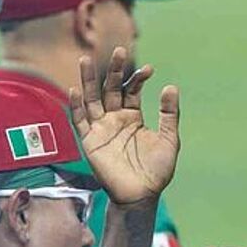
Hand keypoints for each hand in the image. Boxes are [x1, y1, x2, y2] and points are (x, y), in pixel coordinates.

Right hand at [69, 48, 179, 204]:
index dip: (138, 78)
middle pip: (111, 88)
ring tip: (86, 59)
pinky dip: (76, 106)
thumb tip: (171, 87)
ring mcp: (101, 129)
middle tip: (120, 51)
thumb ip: (169, 115)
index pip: (132, 90)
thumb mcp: (169, 140)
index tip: (149, 70)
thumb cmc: (157, 171)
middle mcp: (115, 119)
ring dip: (88, 80)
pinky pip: (80, 121)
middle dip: (114, 71)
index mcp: (133, 117)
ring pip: (92, 99)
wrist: (141, 195)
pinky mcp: (90, 142)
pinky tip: (75, 90)